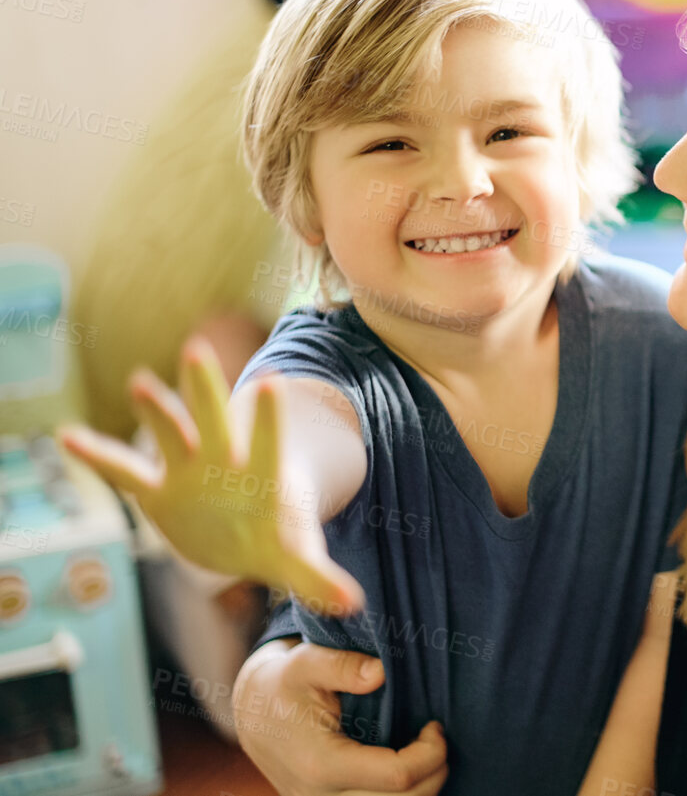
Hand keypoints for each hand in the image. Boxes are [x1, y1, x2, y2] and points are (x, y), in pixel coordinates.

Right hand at [57, 335, 363, 615]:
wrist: (246, 530)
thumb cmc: (277, 536)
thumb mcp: (295, 558)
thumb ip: (316, 577)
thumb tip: (351, 602)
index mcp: (262, 477)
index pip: (268, 443)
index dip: (268, 419)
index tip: (271, 382)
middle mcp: (224, 462)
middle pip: (215, 420)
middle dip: (205, 389)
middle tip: (195, 350)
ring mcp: (188, 470)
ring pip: (170, 433)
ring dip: (155, 411)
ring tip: (140, 383)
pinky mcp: (156, 489)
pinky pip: (122, 471)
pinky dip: (97, 456)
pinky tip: (69, 437)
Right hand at [235, 638, 447, 794]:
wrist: (255, 715)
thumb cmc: (285, 685)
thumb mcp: (305, 663)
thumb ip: (342, 665)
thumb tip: (380, 673)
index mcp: (321, 764)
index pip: (397, 776)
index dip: (431, 753)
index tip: (435, 726)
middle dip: (434, 773)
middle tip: (436, 741)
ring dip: (422, 788)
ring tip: (425, 756)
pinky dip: (401, 795)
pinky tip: (406, 770)